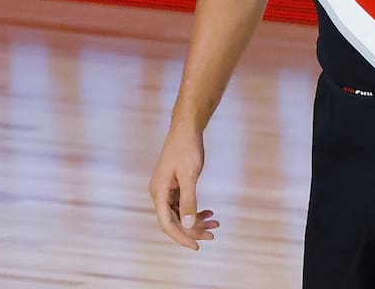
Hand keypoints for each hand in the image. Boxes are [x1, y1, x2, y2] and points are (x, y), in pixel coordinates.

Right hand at [149, 127, 219, 249]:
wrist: (186, 128)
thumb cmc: (187, 148)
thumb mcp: (190, 175)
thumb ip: (189, 200)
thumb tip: (188, 224)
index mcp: (158, 192)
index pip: (167, 224)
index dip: (182, 237)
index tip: (197, 246)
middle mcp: (159, 193)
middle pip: (174, 221)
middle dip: (193, 230)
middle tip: (213, 234)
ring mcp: (166, 190)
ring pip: (179, 214)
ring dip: (197, 221)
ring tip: (216, 223)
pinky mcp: (173, 186)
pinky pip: (182, 205)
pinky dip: (195, 210)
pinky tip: (209, 212)